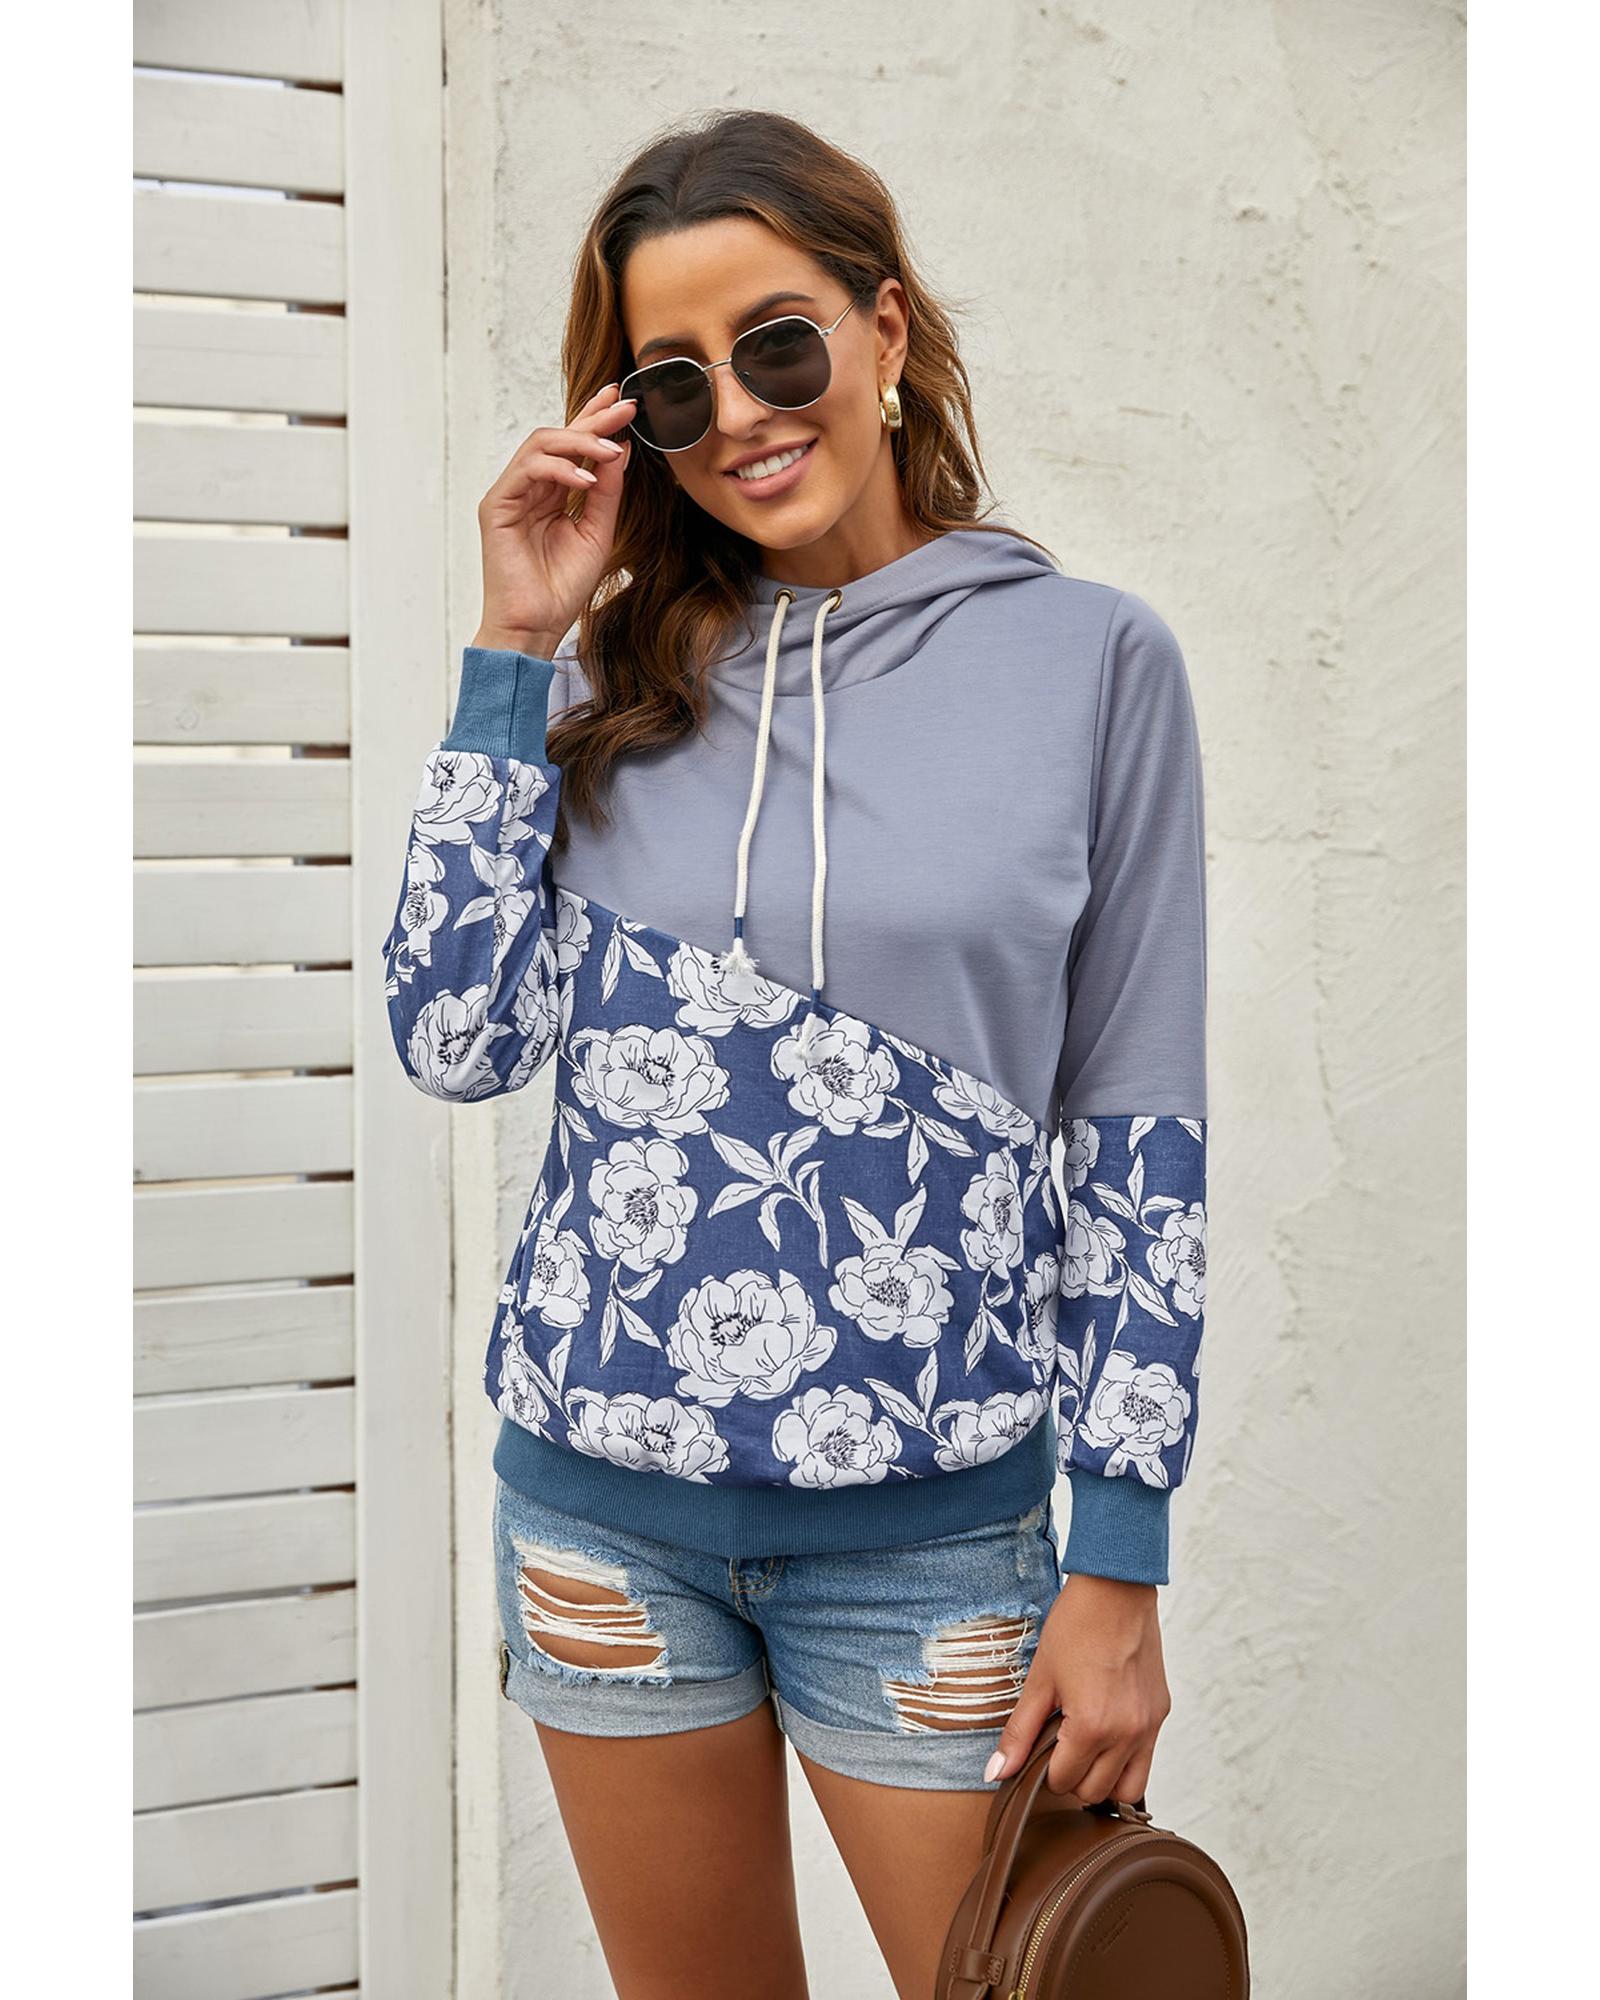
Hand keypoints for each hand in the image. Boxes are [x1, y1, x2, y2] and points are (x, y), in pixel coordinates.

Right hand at [472, 383, 636, 656]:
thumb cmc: (561, 589)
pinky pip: (527, 470)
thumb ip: (607, 492)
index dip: (595, 421)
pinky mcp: (497, 506)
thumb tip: (620, 449)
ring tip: (611, 449)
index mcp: (552, 494)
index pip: (573, 447)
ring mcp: (511, 495)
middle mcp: (529, 489)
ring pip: (540, 444)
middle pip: (557, 437)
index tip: (624, 403)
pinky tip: (586, 478)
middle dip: (592, 418)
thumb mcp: (597, 533)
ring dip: (579, 441)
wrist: (535, 627)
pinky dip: (559, 468)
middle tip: (624, 406)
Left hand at [987, 1573, 1170, 1804]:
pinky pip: (1146, 1761)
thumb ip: (1019, 1733)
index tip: (1041, 1744)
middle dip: (1072, 1775)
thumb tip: (997, 1773)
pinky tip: (1107, 1734)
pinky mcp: (1160, 1714)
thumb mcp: (1040, 1679)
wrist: (1116, 1589)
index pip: (1064, 1782)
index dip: (1045, 1769)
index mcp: (1092, 1727)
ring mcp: (1148, 1726)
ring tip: (1085, 1747)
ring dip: (1102, 1779)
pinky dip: (1125, 1761)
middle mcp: (1127, 1734)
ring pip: (1126, 1789)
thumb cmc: (1076, 1625)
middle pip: (1094, 1792)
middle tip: (1059, 1742)